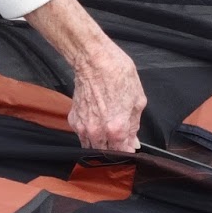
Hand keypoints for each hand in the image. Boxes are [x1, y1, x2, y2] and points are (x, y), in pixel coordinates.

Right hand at [24, 0, 145, 151]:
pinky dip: (89, 132)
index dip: (129, 149)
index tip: (131, 144)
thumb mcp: (137, 100)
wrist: (94, 60)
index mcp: (117, 129)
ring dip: (101, 143)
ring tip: (107, 129)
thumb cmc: (118, 75)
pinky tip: (96, 120)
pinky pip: (82, 135)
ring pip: (92, 146)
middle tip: (120, 135)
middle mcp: (97, 132)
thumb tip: (133, 141)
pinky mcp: (74, 120)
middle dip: (115, 148)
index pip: (123, 153)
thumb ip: (134, 125)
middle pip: (107, 152)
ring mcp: (83, 127)